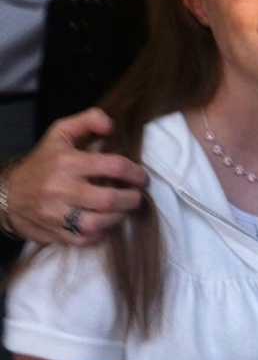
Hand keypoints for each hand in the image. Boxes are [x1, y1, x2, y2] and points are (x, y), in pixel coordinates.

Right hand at [5, 108, 146, 245]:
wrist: (8, 193)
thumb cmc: (43, 160)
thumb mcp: (61, 132)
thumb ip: (89, 119)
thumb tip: (112, 126)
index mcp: (68, 162)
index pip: (113, 167)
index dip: (135, 173)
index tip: (142, 178)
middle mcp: (61, 189)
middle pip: (107, 200)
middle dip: (130, 199)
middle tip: (138, 196)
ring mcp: (55, 214)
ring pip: (95, 224)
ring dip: (117, 218)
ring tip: (124, 210)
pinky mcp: (51, 233)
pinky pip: (81, 240)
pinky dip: (99, 235)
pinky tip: (106, 224)